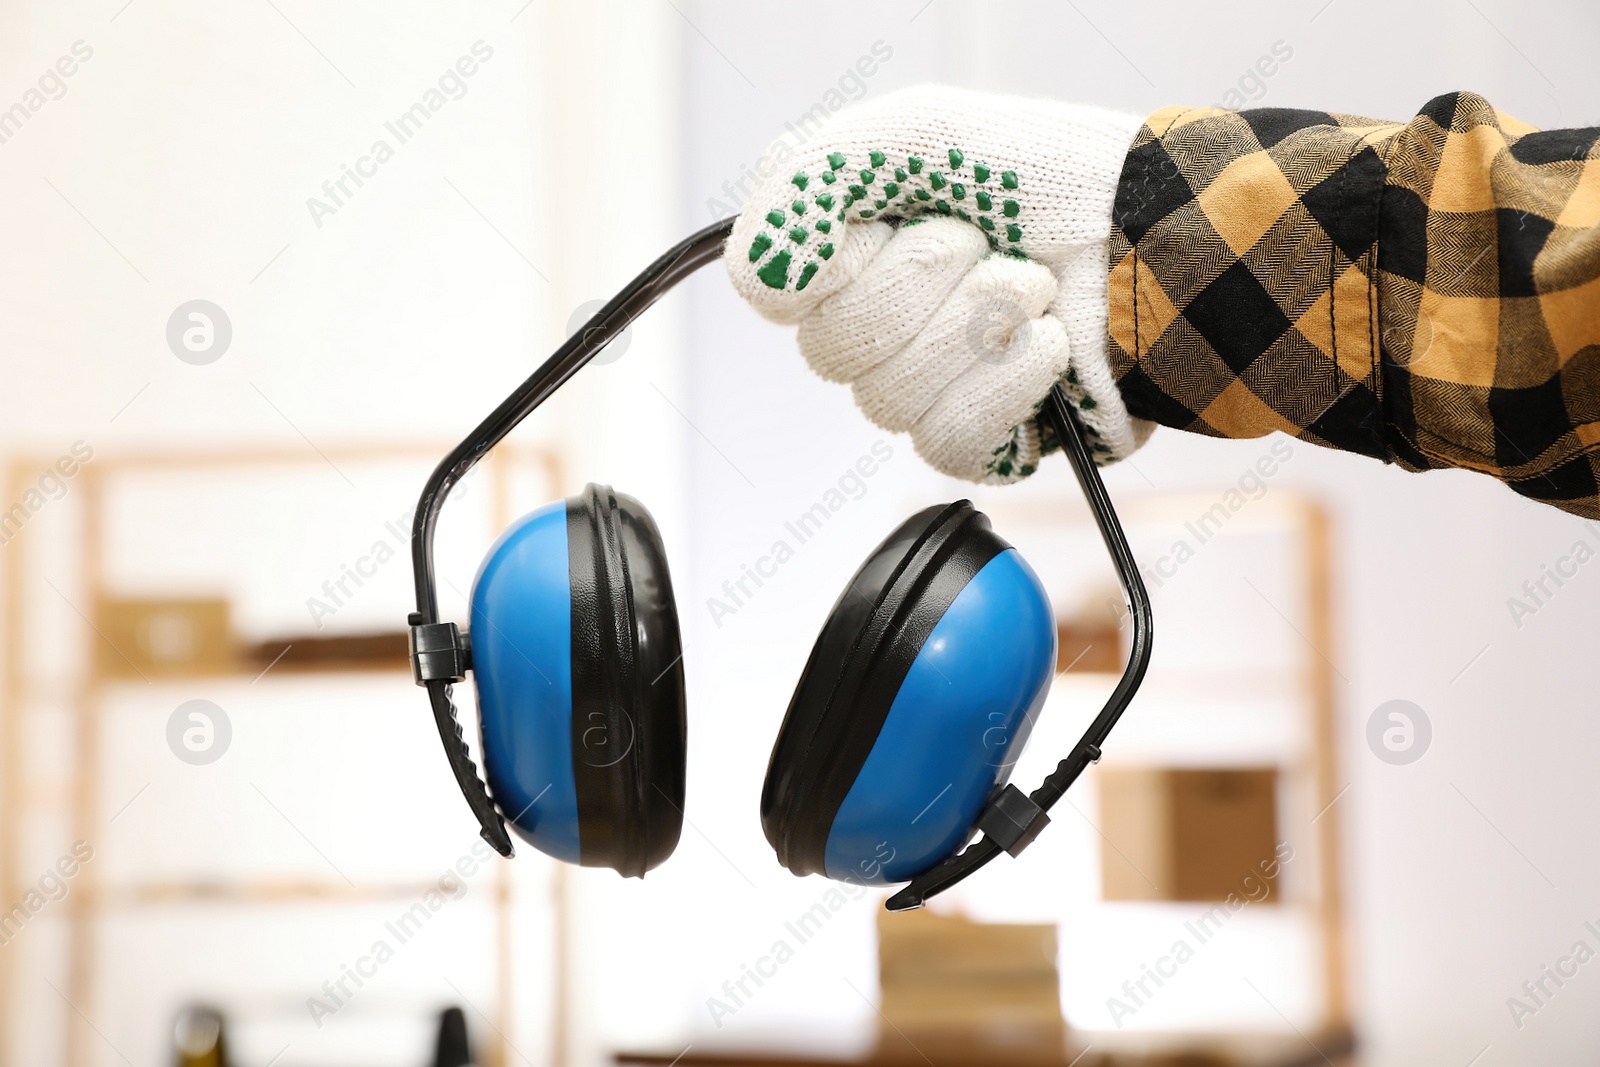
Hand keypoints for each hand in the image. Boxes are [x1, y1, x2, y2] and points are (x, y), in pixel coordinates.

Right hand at [726, 85, 1151, 481]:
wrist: (1157, 239)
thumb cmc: (1048, 181)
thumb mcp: (923, 133)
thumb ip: (816, 178)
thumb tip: (769, 268)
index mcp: (843, 251)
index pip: (768, 285)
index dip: (830, 259)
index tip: (886, 221)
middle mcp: (868, 324)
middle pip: (832, 349)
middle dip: (925, 280)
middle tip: (986, 242)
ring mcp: (919, 389)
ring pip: (888, 399)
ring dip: (978, 326)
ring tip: (1033, 288)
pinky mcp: (973, 440)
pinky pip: (948, 439)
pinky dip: (1006, 383)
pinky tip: (1046, 346)